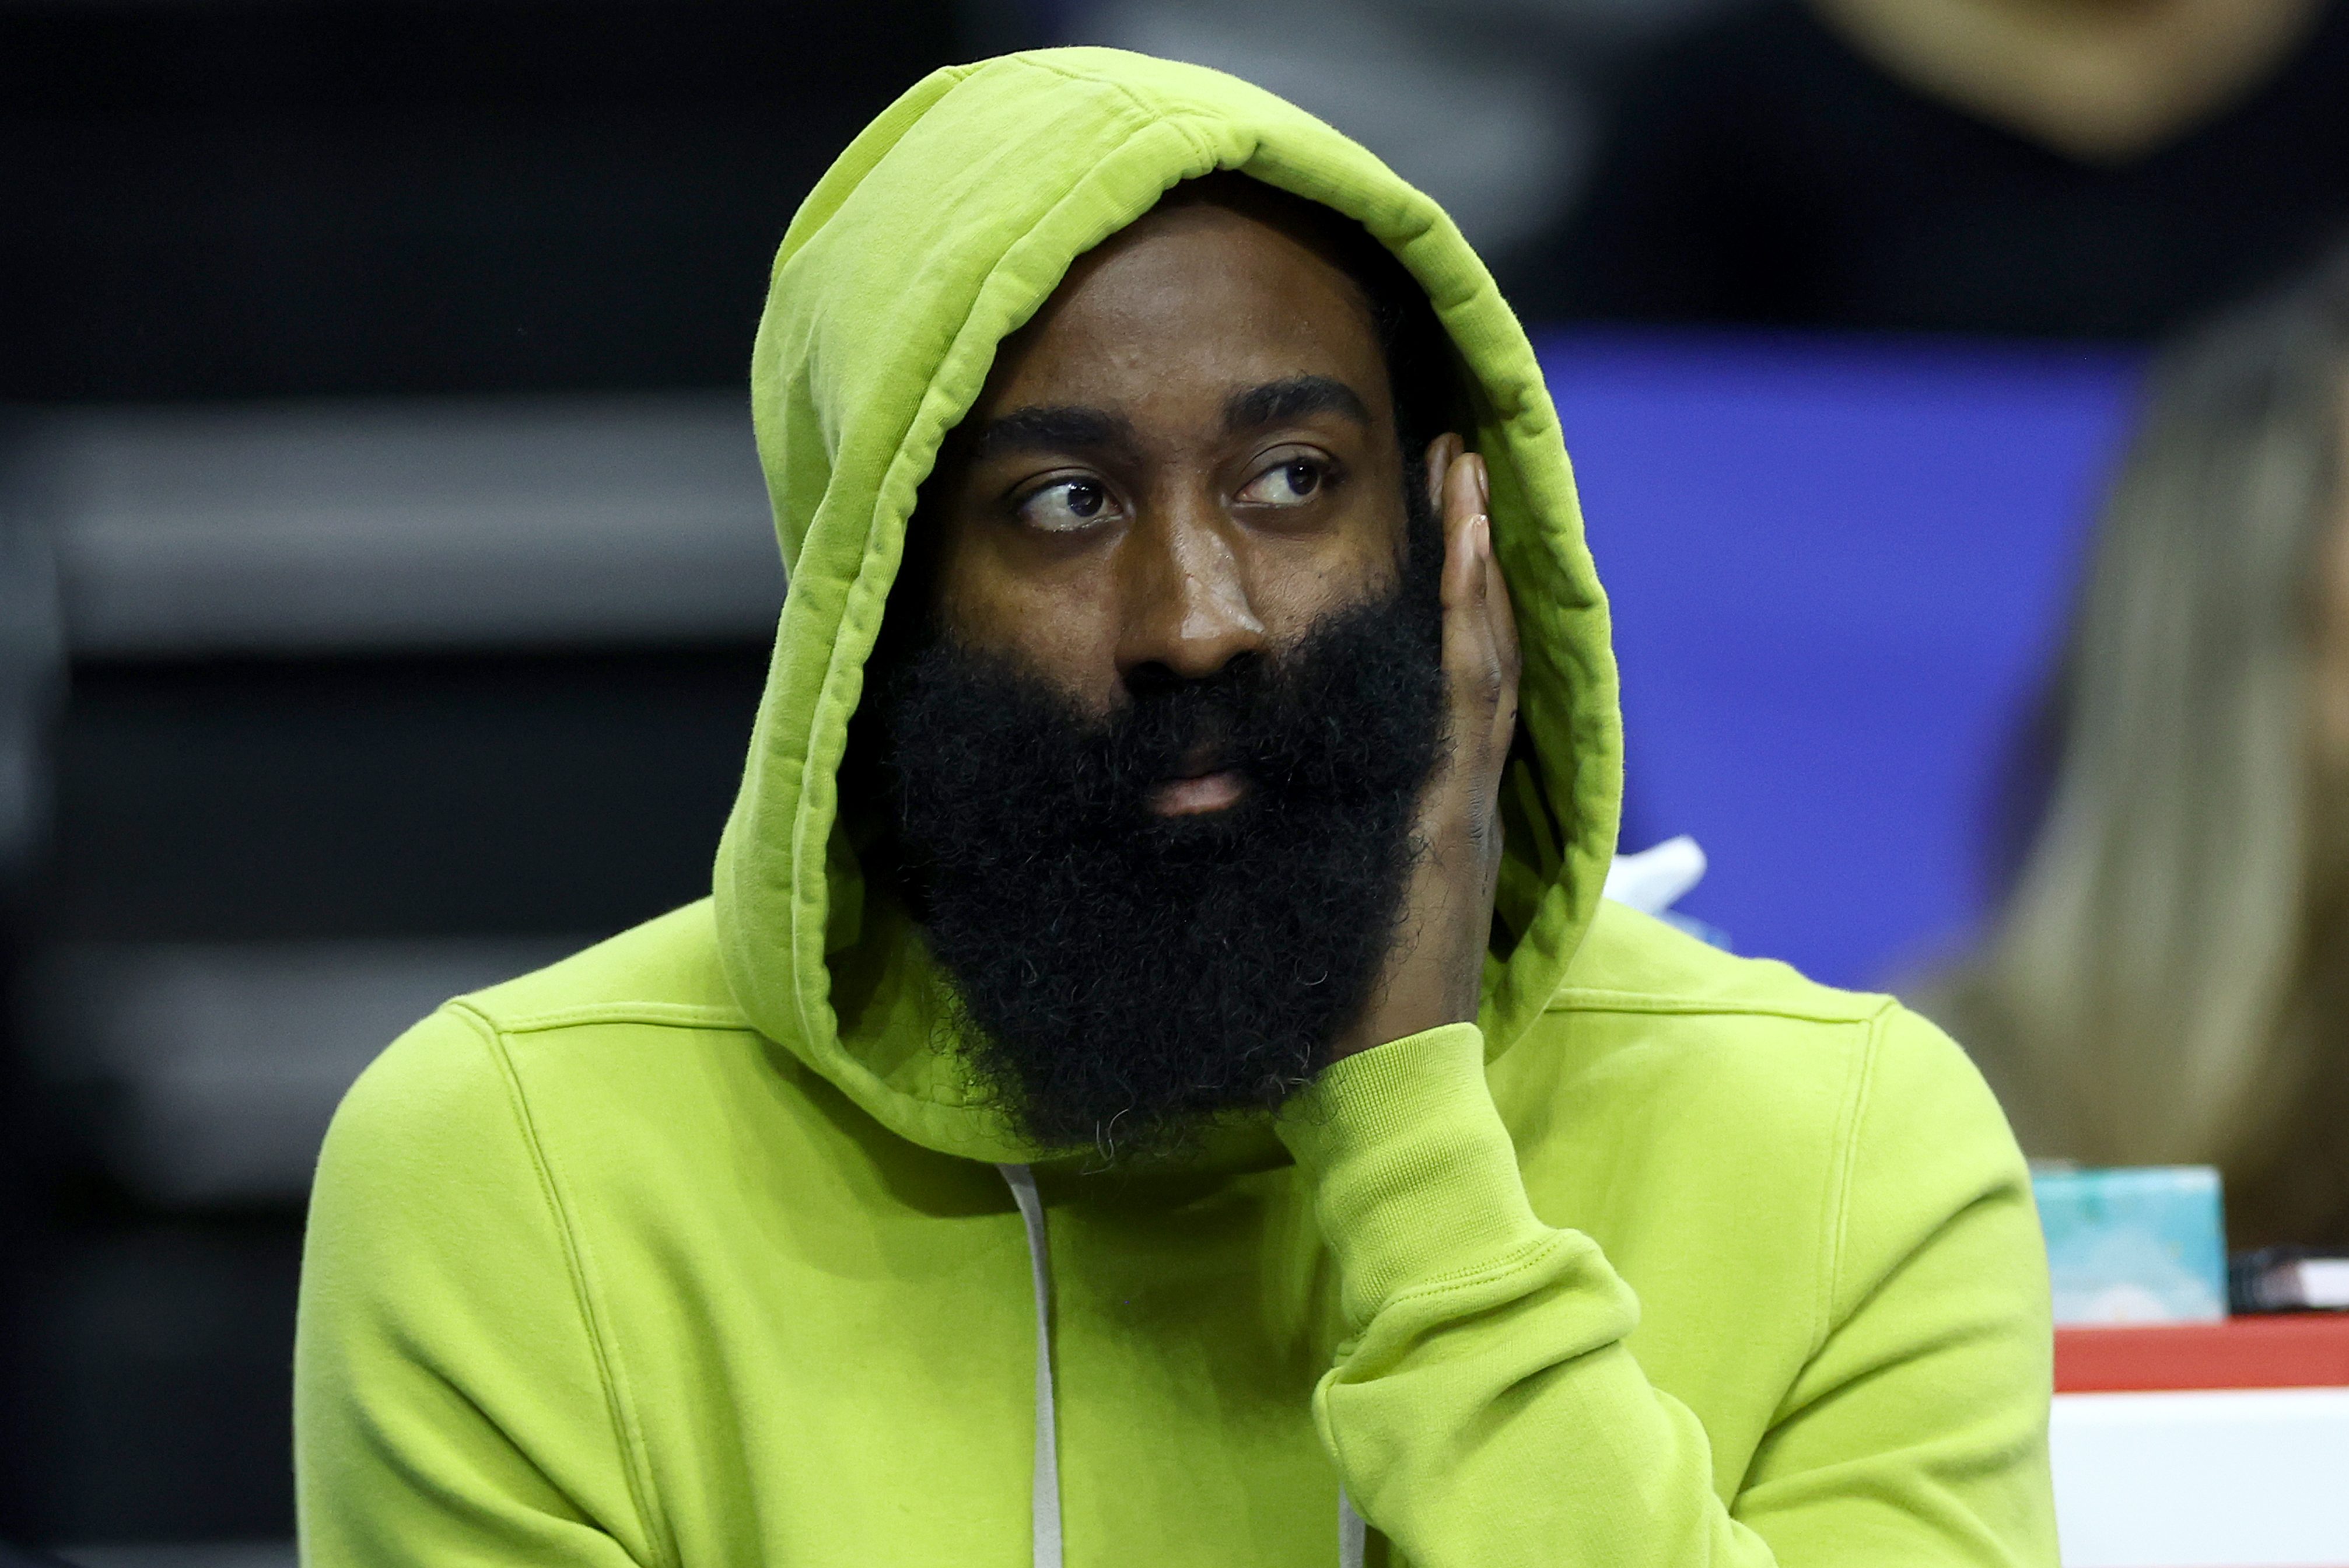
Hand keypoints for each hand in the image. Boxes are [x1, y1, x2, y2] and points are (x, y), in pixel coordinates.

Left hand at [1327, 435, 1521, 1061]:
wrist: (1380, 1086)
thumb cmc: (1335, 1010)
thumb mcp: (1312, 899)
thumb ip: (1298, 847)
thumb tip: (1222, 802)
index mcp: (1434, 813)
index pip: (1454, 683)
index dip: (1455, 601)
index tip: (1441, 524)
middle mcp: (1461, 797)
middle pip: (1481, 647)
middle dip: (1472, 555)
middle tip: (1463, 465)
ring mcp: (1463, 804)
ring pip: (1485, 655)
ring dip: (1477, 561)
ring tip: (1469, 475)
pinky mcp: (1449, 820)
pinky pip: (1469, 699)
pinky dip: (1470, 620)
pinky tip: (1465, 552)